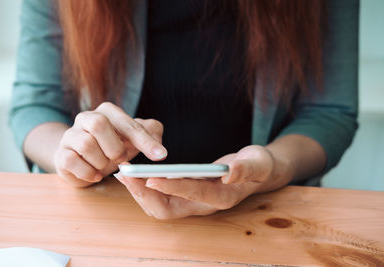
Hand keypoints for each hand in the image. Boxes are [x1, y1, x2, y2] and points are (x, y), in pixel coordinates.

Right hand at [54, 102, 166, 186]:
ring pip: (86, 144)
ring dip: (102, 162)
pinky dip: (89, 172)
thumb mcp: (133, 139)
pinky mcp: (61, 154)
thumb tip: (158, 140)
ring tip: (105, 166)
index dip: (145, 140)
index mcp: (107, 112)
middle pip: (99, 124)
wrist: (82, 161)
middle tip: (121, 160)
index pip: (128, 123)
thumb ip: (150, 133)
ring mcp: (70, 135)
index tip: (160, 155)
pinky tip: (95, 175)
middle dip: (115, 148)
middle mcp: (86, 118)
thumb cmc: (111, 147)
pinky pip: (72, 161)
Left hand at [116, 145, 276, 218]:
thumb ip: (246, 168)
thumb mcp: (259, 163)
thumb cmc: (259, 166)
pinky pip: (159, 198)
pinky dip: (144, 187)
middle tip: (126, 174)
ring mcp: (192, 202)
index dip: (172, 187)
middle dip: (145, 194)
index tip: (150, 176)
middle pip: (168, 209)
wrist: (256, 172)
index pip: (194, 194)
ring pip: (159, 207)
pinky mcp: (185, 196)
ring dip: (139, 192)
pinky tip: (134, 174)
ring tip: (123, 173)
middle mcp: (204, 205)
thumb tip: (229, 173)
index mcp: (222, 197)